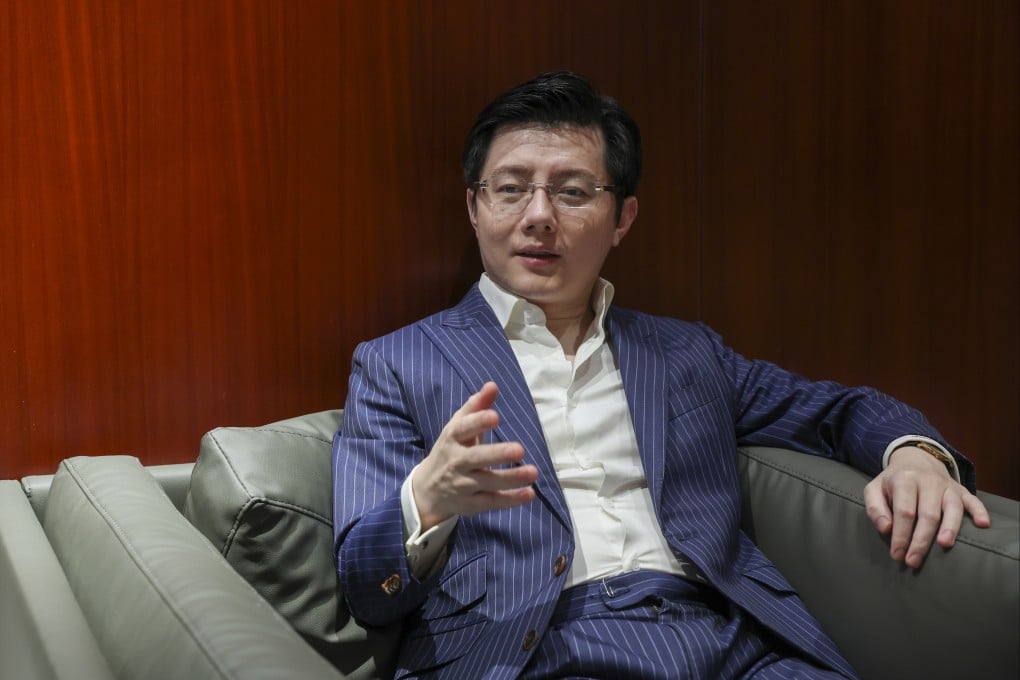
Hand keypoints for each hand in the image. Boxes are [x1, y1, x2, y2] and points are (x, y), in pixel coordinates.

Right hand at [412, 382, 537, 530]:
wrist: (427, 489)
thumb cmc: (451, 450)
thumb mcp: (458, 427)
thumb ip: (476, 406)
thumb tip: (492, 385)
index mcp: (452, 438)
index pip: (463, 429)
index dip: (478, 422)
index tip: (495, 416)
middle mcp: (456, 461)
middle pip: (476, 458)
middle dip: (497, 454)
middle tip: (519, 449)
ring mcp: (463, 484)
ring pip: (487, 481)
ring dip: (511, 478)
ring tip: (533, 472)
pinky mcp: (471, 504)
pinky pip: (491, 501)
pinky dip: (510, 499)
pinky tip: (529, 494)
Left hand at [864, 446, 989, 567]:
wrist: (915, 459)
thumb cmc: (893, 482)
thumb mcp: (874, 489)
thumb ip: (875, 508)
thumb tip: (886, 528)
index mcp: (904, 480)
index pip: (904, 511)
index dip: (901, 535)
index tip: (897, 554)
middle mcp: (928, 481)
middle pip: (928, 513)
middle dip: (921, 540)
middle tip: (914, 561)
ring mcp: (947, 485)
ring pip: (952, 507)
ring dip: (950, 527)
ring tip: (944, 544)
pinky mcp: (961, 490)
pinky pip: (973, 500)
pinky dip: (979, 511)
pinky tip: (983, 524)